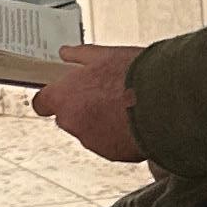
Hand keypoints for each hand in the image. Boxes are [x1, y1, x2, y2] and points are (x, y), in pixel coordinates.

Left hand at [32, 40, 148, 164]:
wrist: (164, 100)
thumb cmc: (135, 75)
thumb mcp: (105, 55)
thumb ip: (80, 55)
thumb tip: (67, 53)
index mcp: (64, 96)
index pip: (42, 103)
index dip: (52, 97)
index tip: (61, 92)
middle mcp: (72, 122)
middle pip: (67, 117)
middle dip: (81, 108)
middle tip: (103, 94)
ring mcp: (91, 141)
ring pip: (89, 131)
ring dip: (101, 122)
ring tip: (125, 106)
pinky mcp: (112, 154)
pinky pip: (110, 144)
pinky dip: (118, 135)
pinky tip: (134, 120)